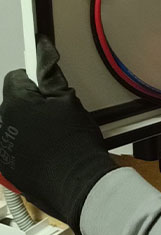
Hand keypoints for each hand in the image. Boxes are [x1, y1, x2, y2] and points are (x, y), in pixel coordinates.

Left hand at [0, 36, 115, 232]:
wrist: (80, 184)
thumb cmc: (76, 144)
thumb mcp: (68, 100)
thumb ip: (50, 74)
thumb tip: (42, 49)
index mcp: (14, 104)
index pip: (15, 78)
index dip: (35, 82)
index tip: (48, 91)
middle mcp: (3, 125)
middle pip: (13, 104)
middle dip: (30, 106)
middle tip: (56, 117)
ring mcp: (4, 148)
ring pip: (14, 126)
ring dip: (27, 127)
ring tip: (53, 138)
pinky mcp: (9, 168)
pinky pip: (15, 148)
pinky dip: (27, 148)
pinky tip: (47, 154)